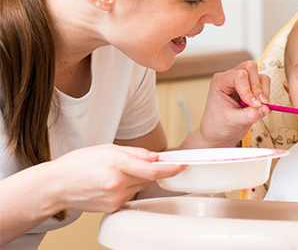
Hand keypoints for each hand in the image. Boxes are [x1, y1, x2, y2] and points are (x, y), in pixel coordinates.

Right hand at [51, 144, 184, 212]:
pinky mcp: (113, 208)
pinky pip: (129, 195)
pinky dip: (125, 188)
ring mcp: (115, 198)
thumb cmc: (78, 164)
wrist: (56, 186)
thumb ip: (135, 153)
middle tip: (127, 164)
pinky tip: (109, 184)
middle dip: (144, 169)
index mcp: (116, 164)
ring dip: (134, 179)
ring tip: (112, 174)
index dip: (170, 168)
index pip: (152, 169)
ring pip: (139, 186)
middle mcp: (117, 183)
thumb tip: (156, 157)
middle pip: (147, 177)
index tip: (181, 166)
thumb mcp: (107, 148)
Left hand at [196, 60, 270, 147]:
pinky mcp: (252, 89)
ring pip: (260, 75)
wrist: (218, 134)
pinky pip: (264, 84)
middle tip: (258, 103)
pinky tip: (260, 106)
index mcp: (220, 82)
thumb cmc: (217, 125)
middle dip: (257, 86)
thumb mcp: (231, 121)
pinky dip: (266, 94)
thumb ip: (248, 115)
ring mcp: (243, 83)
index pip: (239, 76)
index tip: (252, 105)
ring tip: (259, 106)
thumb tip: (264, 109)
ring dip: (263, 91)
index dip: (248, 90)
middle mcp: (231, 78)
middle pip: (250, 68)